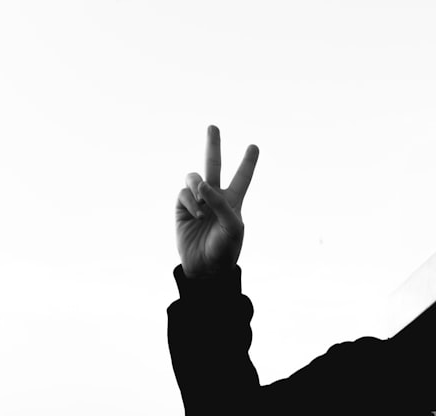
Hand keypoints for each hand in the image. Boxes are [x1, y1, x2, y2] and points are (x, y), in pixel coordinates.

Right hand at [175, 125, 258, 277]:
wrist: (205, 267)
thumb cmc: (225, 249)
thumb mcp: (232, 227)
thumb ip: (221, 203)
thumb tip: (202, 184)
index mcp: (234, 202)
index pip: (242, 178)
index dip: (248, 163)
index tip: (254, 146)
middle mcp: (215, 197)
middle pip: (214, 165)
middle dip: (213, 146)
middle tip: (213, 127)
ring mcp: (197, 201)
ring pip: (195, 177)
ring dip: (199, 187)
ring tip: (203, 205)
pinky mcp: (181, 208)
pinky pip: (184, 193)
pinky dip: (190, 201)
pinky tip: (196, 214)